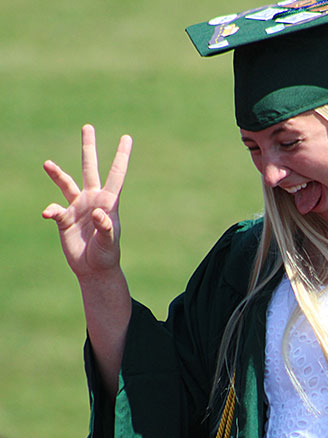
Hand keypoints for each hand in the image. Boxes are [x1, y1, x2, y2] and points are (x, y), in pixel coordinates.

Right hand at [43, 124, 131, 278]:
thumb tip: (98, 213)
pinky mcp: (64, 218)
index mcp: (109, 202)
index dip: (121, 156)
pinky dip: (50, 210)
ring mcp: (78, 207)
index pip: (116, 174)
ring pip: (67, 183)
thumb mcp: (109, 242)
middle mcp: (93, 199)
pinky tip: (47, 214)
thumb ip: (106, 228)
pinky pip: (54, 209)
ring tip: (47, 163)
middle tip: (87, 126)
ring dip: (57, 174)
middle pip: (90, 168)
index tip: (127, 137)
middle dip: (88, 148)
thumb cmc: (107, 255)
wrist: (93, 268)